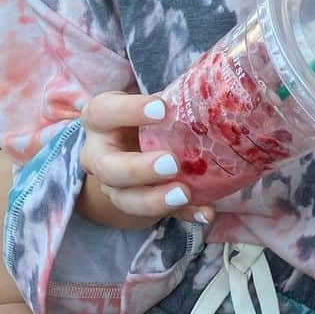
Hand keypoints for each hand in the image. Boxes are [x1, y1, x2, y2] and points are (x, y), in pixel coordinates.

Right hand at [77, 91, 214, 228]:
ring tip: (185, 194)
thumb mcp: (148, 106)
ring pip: (125, 199)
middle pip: (109, 167)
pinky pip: (155, 215)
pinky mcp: (133, 204)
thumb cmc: (143, 117)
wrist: (128, 145)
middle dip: (138, 169)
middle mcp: (98, 154)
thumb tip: (216, 98)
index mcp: (100, 119)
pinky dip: (183, 215)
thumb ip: (173, 105)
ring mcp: (111, 185)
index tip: (162, 108)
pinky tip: (205, 214)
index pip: (103, 112)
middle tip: (171, 163)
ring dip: (155, 200)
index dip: (129, 110)